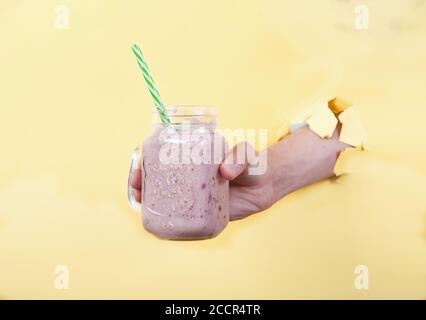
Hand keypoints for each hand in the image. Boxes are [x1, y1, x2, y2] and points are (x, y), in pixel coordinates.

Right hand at [128, 141, 273, 220]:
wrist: (265, 186)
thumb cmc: (252, 165)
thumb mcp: (246, 154)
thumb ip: (239, 156)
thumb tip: (224, 172)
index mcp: (195, 160)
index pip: (166, 158)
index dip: (149, 160)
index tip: (140, 163)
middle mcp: (191, 178)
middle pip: (160, 179)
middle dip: (143, 182)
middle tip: (136, 185)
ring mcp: (195, 197)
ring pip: (167, 198)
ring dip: (149, 200)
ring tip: (140, 201)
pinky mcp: (202, 214)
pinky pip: (182, 217)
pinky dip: (167, 220)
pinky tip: (157, 221)